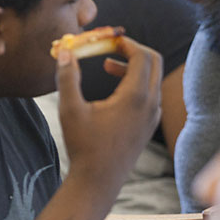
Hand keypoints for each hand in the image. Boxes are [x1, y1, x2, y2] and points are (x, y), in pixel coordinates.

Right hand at [55, 36, 162, 187]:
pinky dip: (137, 82)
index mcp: (136, 97)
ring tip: (105, 65)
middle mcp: (151, 103)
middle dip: (133, 49)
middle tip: (109, 46)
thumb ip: (67, 77)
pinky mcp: (150, 123)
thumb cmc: (83, 146)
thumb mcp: (70, 109)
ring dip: (133, 66)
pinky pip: (151, 92)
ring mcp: (153, 114)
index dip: (125, 42)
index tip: (106, 39)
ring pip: (153, 77)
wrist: (99, 181)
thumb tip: (65, 51)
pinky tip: (114, 88)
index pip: (142, 55)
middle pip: (154, 61)